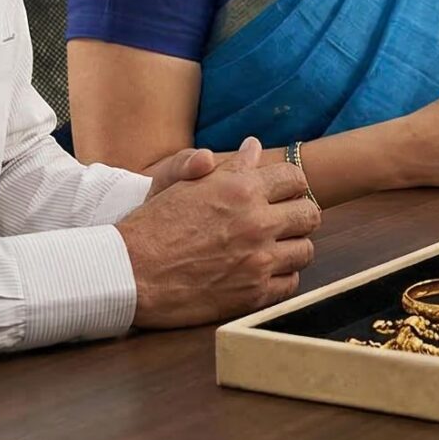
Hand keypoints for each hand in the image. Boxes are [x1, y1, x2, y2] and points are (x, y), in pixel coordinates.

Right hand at [117, 136, 319, 328]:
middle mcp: (257, 222)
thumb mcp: (186, 185)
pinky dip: (282, 277)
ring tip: (275, 248)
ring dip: (293, 247)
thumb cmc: (153, 225)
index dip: (292, 186)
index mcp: (242, 190)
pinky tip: (265, 272)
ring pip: (305, 250)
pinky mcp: (254, 293)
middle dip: (299, 215)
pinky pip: (291, 283)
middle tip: (284, 222)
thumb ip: (229, 166)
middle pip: (310, 215)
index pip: (295, 179)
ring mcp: (258, 260)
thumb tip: (254, 146)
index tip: (284, 194)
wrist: (129, 273)